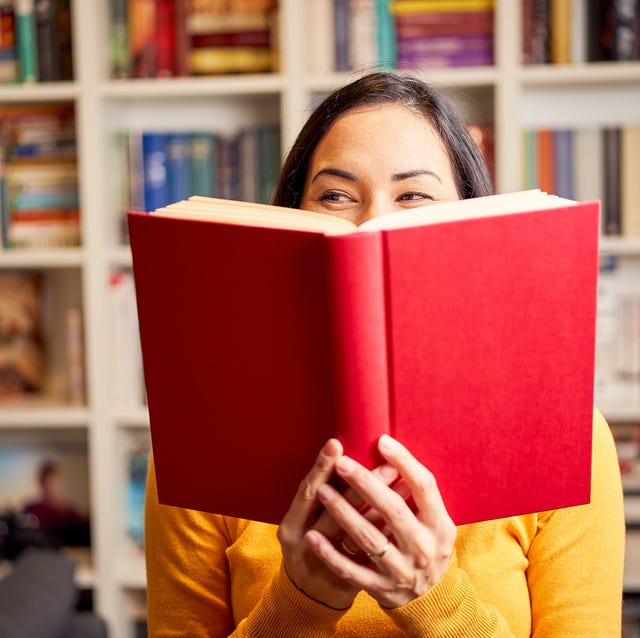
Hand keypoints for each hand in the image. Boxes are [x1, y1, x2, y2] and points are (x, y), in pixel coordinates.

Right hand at [277, 438, 398, 609]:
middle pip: (334, 512)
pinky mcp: (345, 584)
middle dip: (362, 484)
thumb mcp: (303, 523)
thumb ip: (319, 495)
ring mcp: (326, 568)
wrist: (308, 600)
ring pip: (355, 535)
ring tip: (400, 482)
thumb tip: (345, 456)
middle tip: (386, 462)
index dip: (321, 468)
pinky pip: (369, 556)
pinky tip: (400, 516)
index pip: (306, 492)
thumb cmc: (309, 546)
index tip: (337, 444)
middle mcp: (303, 547)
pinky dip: (385, 533)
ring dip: (381, 506)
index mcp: (289, 527)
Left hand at [305, 434, 456, 608]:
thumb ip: (418, 492)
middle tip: (342, 463)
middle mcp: (423, 548)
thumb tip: (391, 450)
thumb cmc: (426, 543)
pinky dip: (330, 554)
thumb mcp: (434, 520)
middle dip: (365, 484)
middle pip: (393, 510)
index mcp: (439, 525)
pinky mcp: (381, 588)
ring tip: (322, 490)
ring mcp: (401, 570)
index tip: (382, 441)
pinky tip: (313, 536)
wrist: (429, 598)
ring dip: (344, 513)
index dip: (405, 462)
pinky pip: (351, 571)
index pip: (424, 487)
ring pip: (369, 539)